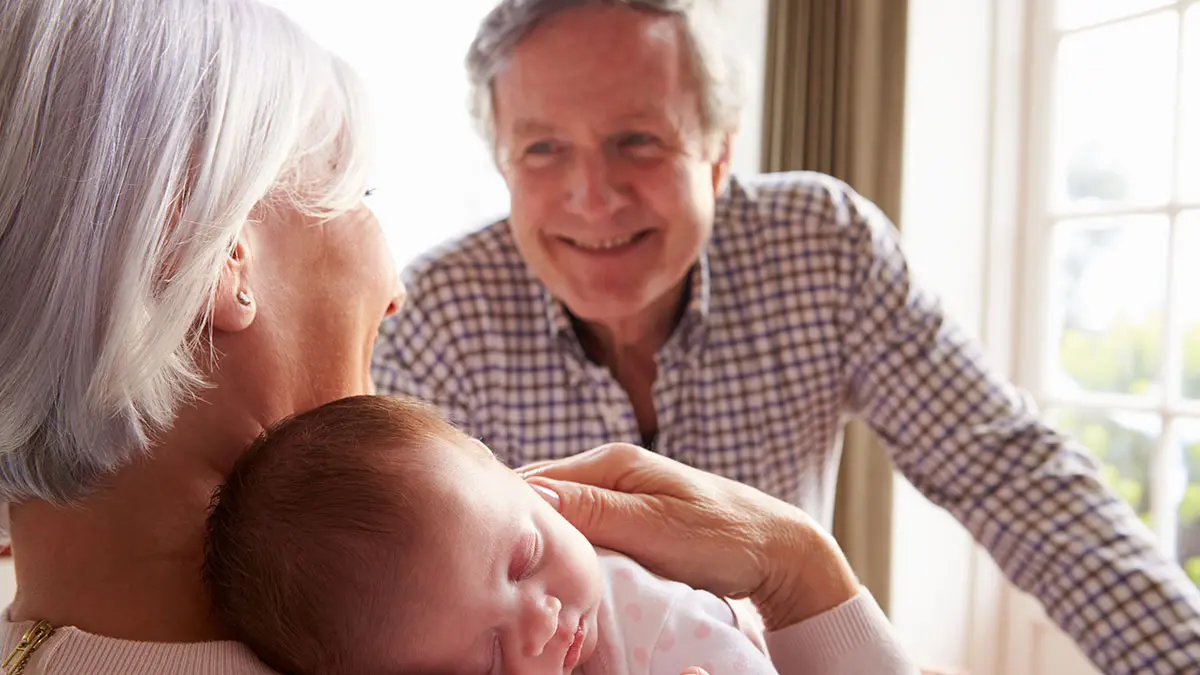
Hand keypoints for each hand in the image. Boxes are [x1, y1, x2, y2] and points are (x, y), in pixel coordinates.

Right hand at [520, 443, 859, 629]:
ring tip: (527, 576)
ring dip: (543, 544)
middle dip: (521, 529)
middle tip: (505, 571)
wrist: (777, 551)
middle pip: (541, 498)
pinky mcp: (626, 522)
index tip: (495, 552)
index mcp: (610, 462)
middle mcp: (607, 472)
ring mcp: (616, 497)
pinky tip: (559, 575)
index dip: (510, 514)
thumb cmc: (723, 537)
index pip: (534, 480)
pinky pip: (580, 534)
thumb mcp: (656, 526)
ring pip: (559, 519)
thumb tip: (532, 497)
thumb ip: (595, 511)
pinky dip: (566, 552)